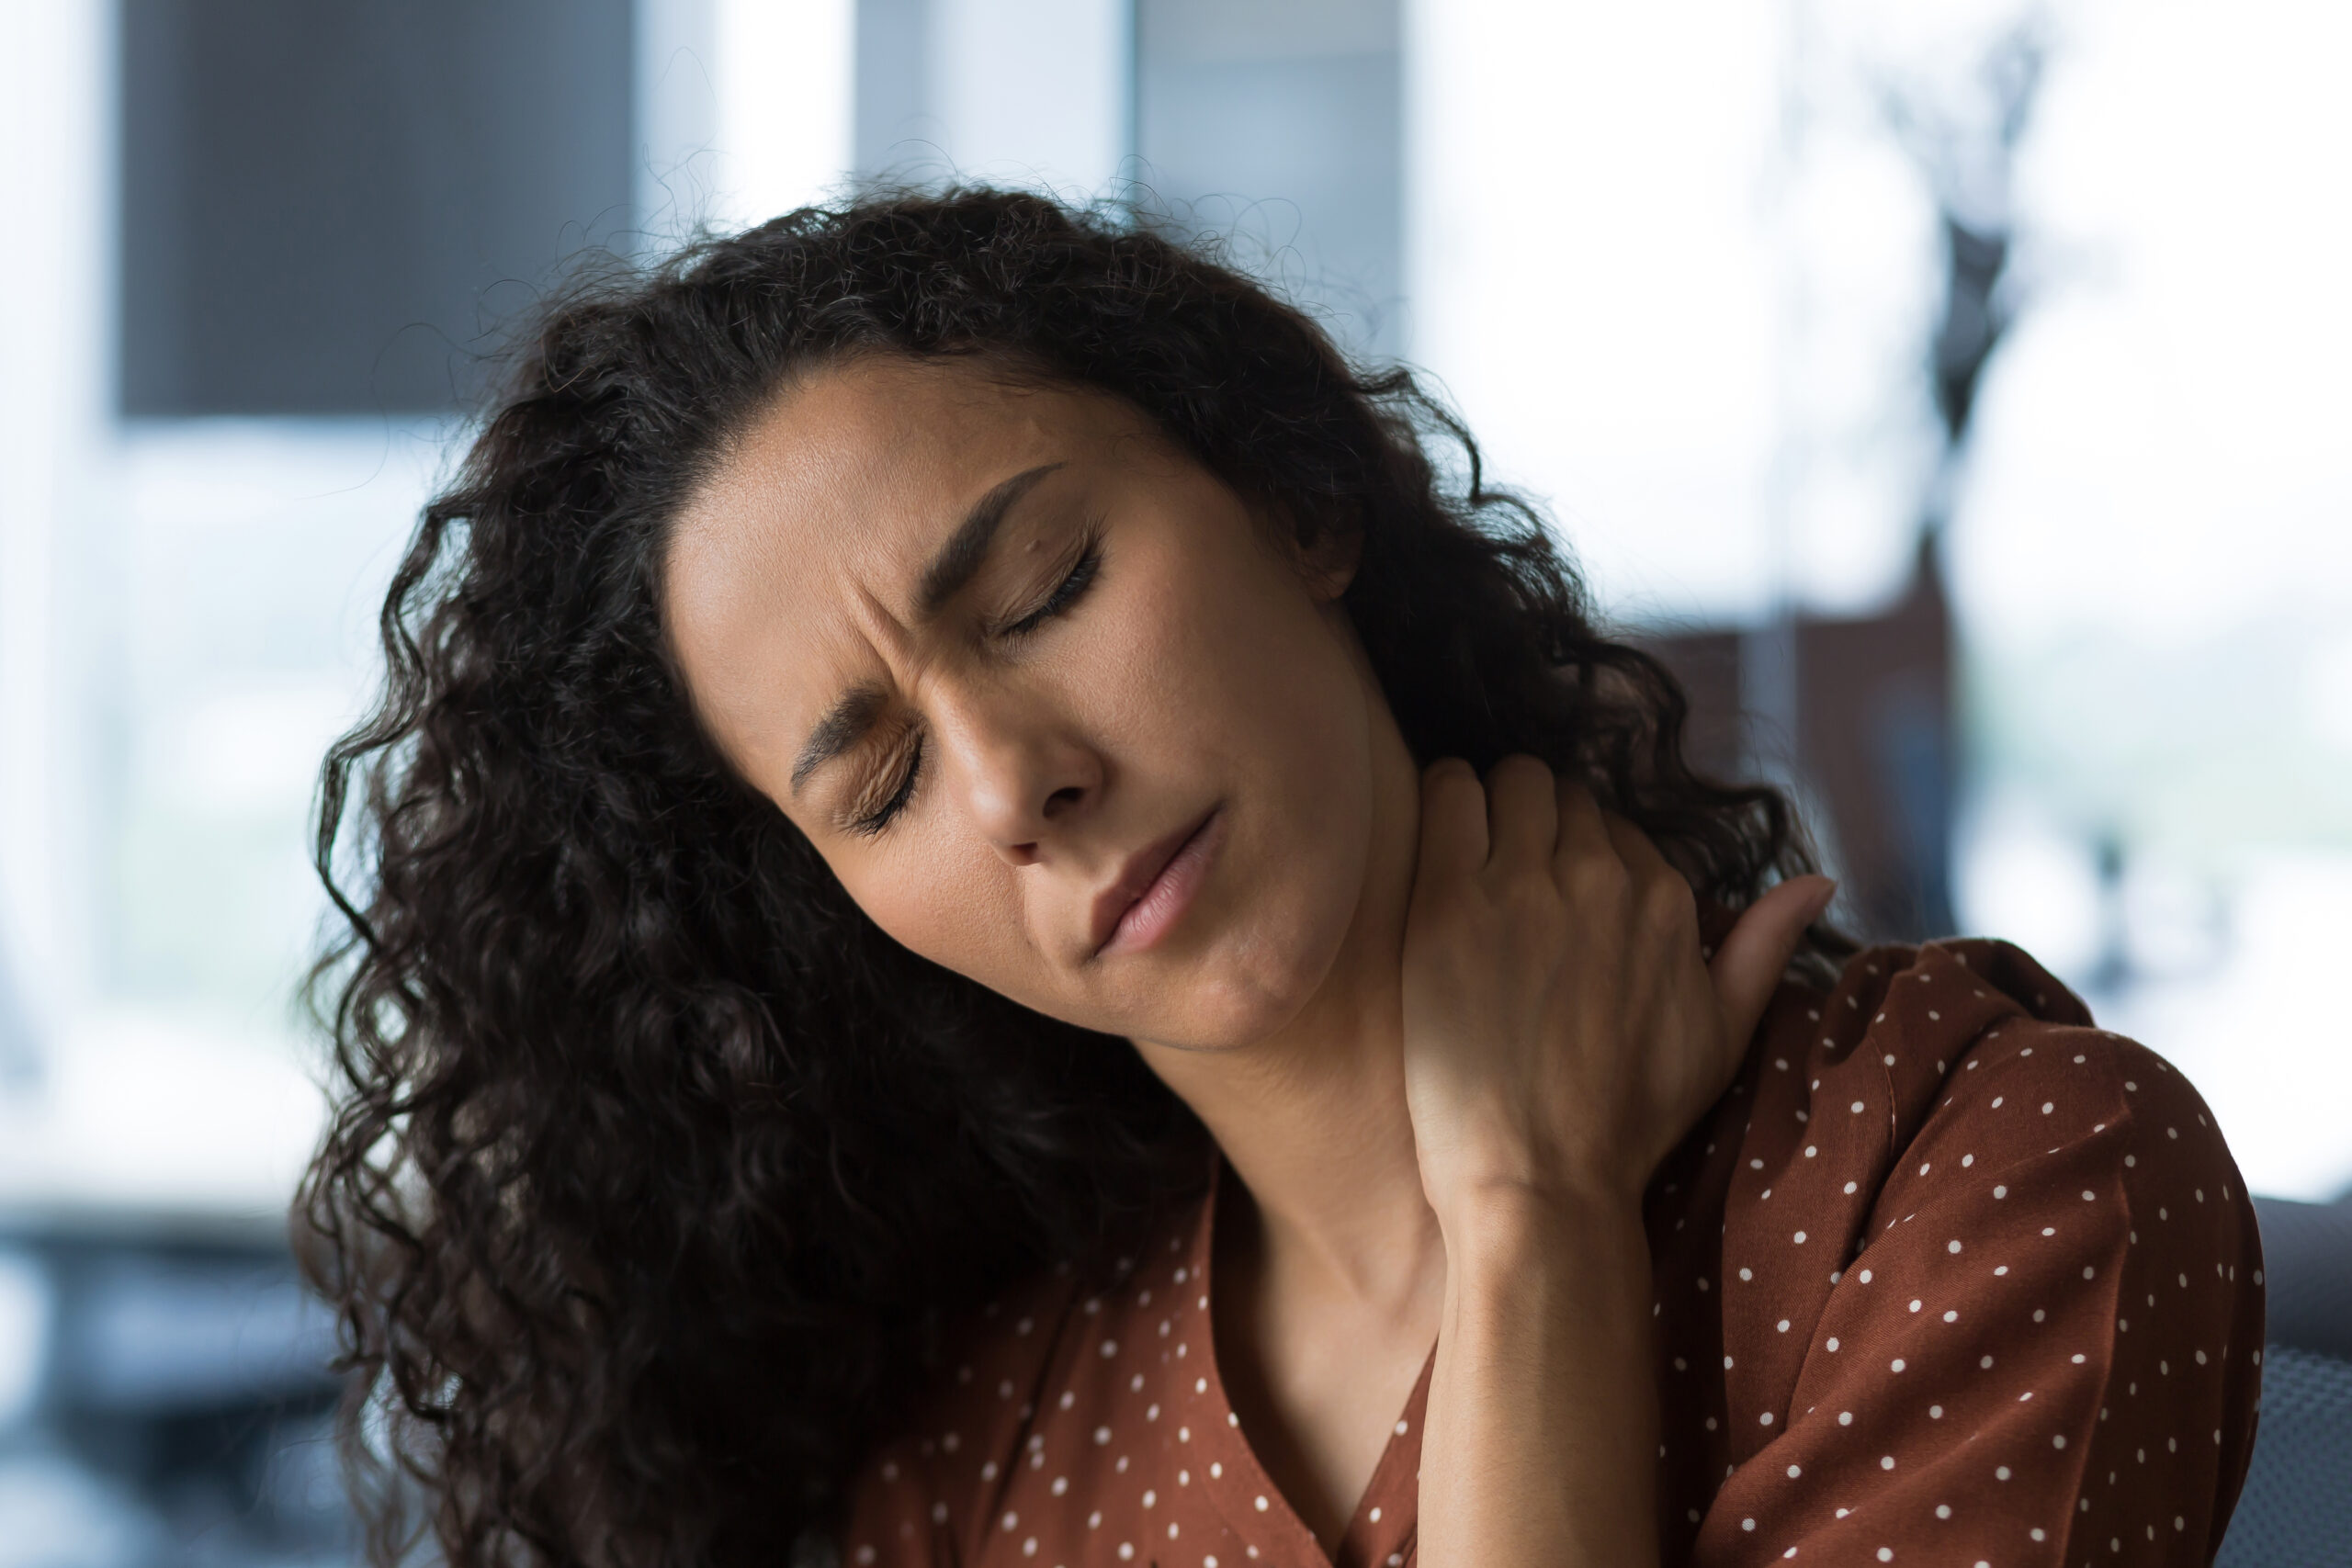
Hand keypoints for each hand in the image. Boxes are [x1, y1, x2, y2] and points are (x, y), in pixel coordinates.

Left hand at [1399, 754, 1833, 1226]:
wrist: (1541, 1177)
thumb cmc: (1627, 1119)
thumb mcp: (1721, 1035)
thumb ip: (1765, 947)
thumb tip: (1820, 883)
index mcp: (1665, 902)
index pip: (1616, 827)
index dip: (1581, 852)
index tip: (1554, 889)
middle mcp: (1603, 878)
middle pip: (1563, 795)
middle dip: (1538, 820)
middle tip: (1505, 869)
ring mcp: (1525, 884)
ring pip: (1511, 781)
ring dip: (1492, 802)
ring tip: (1469, 850)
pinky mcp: (1451, 900)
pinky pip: (1449, 794)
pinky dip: (1445, 797)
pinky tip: (1439, 833)